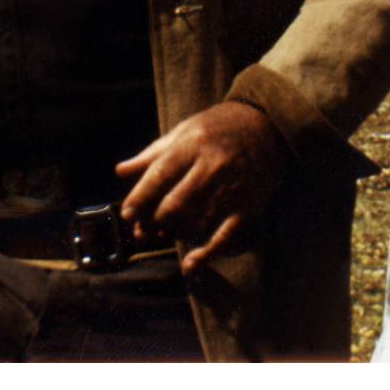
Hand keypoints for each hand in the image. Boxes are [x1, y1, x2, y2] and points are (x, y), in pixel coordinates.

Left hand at [115, 101, 288, 272]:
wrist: (269, 125)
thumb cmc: (219, 127)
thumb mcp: (185, 131)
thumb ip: (152, 154)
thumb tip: (120, 172)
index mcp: (192, 145)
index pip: (159, 176)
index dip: (139, 198)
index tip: (128, 214)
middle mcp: (211, 166)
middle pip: (173, 205)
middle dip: (154, 222)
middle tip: (145, 229)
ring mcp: (231, 187)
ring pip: (195, 222)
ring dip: (175, 234)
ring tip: (166, 234)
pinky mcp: (248, 205)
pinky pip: (225, 235)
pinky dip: (207, 254)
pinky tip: (190, 263)